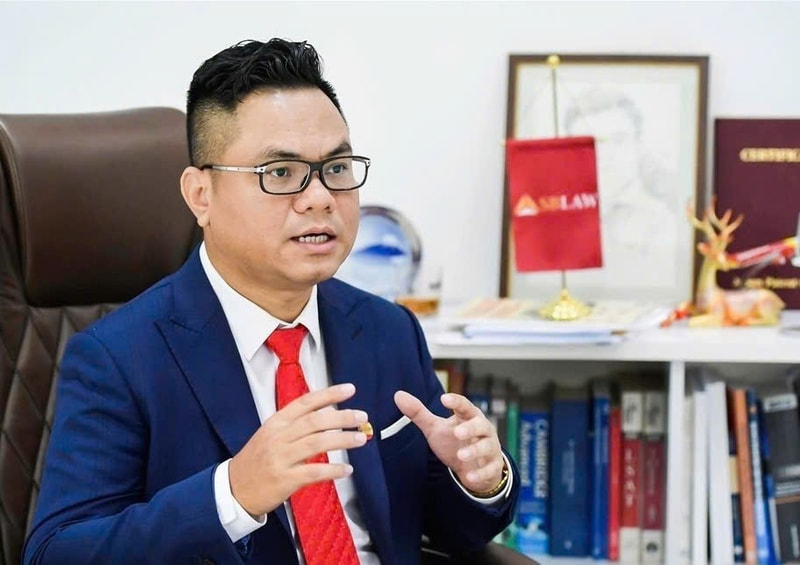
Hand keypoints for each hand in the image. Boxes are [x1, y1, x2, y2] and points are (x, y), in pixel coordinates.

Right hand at [229, 383, 367, 516]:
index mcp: (276, 422)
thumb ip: (295, 424)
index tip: (350, 389)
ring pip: (317, 443)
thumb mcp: (270, 434)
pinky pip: (314, 472)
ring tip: (360, 438)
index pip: (306, 403)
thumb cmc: (256, 460)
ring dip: (342, 440)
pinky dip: (333, 470)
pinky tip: (347, 469)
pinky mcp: (284, 480)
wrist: (233, 489)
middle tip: (361, 416)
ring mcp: (281, 458)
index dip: (329, 394)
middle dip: (342, 417)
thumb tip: (328, 413)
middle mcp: (278, 437)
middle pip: (315, 422)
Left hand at [394, 390, 503, 494]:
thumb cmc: (454, 441)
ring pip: (487, 446)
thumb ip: (419, 413)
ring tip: (460, 455)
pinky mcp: (492, 466)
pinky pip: (490, 469)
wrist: (473, 467)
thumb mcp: (435, 428)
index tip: (444, 399)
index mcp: (468, 417)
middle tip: (457, 431)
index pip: (464, 406)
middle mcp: (482, 430)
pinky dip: (480, 473)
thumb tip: (398, 395)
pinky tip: (469, 477)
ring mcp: (490, 448)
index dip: (456, 401)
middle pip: (480, 424)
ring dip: (474, 450)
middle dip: (470, 428)